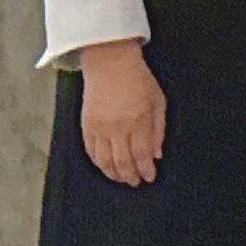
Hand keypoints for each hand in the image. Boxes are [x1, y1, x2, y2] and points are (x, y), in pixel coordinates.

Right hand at [75, 42, 165, 185]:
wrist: (109, 63)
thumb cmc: (138, 79)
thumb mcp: (158, 101)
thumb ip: (159, 130)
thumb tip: (157, 154)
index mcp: (138, 120)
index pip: (142, 155)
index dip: (146, 170)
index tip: (149, 177)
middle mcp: (117, 127)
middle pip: (123, 162)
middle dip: (131, 176)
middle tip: (136, 182)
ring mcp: (99, 127)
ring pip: (104, 161)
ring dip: (113, 174)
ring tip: (122, 179)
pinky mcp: (86, 125)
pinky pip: (91, 151)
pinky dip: (98, 163)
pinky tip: (106, 167)